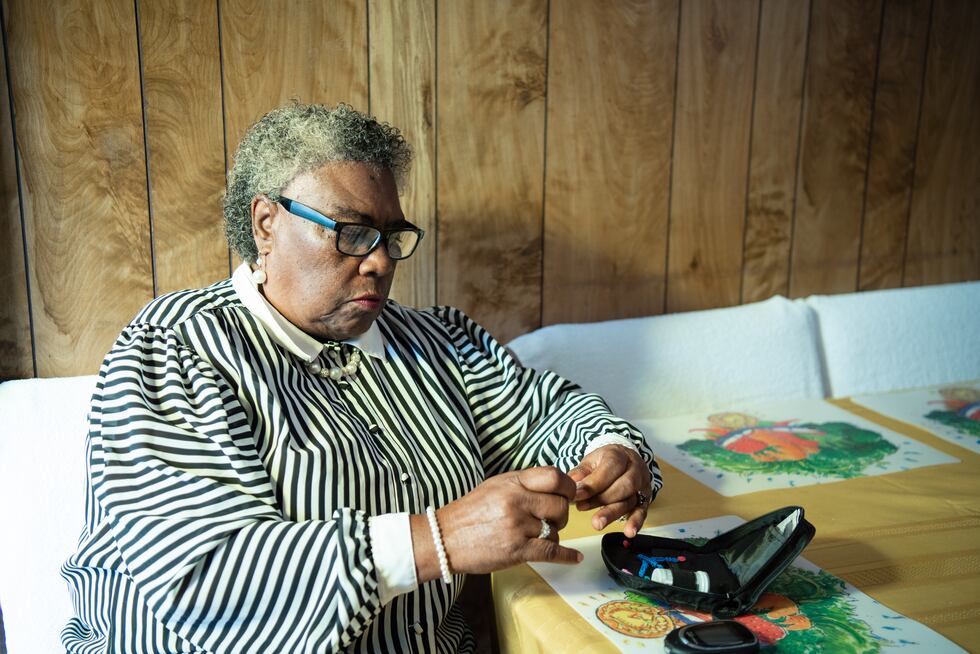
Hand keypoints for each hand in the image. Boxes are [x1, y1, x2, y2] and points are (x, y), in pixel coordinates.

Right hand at [416, 467, 582, 578]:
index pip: (554, 476)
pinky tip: (574, 557)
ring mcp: (517, 526)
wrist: (443, 539)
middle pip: (560, 505)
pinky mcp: (516, 550)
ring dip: (552, 535)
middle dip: (561, 515)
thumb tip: (554, 485)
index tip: (569, 495)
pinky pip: (551, 551)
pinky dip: (566, 556)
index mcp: (512, 482)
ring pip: (555, 530)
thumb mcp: (495, 486)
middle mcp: (516, 501)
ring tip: (539, 536)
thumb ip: (523, 484)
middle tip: (552, 519)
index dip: (568, 486)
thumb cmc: (469, 513)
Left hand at [567, 444, 651, 537]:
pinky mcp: (644, 500)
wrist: (624, 459)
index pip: (610, 468)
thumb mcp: (591, 461)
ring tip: (597, 523)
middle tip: (582, 507)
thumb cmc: (605, 462)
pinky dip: (636, 522)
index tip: (577, 494)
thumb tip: (571, 483)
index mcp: (620, 455)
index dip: (593, 483)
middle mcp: (635, 469)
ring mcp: (641, 485)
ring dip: (613, 513)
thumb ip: (581, 472)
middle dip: (602, 498)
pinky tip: (629, 532)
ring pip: (630, 500)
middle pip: (624, 485)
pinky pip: (642, 511)